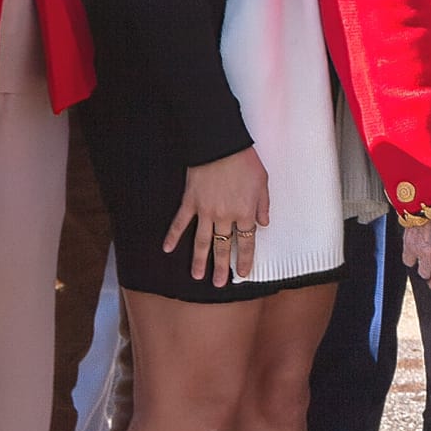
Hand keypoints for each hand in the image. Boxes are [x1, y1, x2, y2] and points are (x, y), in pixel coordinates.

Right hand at [165, 146, 271, 287]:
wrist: (220, 147)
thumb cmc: (244, 162)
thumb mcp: (263, 183)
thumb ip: (263, 205)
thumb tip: (264, 224)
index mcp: (245, 213)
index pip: (246, 242)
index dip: (245, 259)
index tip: (242, 273)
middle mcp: (225, 217)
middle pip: (223, 247)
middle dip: (222, 267)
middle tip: (219, 284)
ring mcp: (205, 211)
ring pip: (201, 241)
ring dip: (199, 260)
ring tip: (197, 276)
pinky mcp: (190, 202)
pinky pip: (180, 223)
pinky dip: (172, 236)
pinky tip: (167, 249)